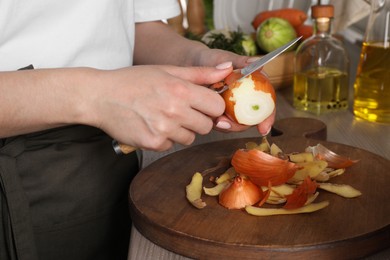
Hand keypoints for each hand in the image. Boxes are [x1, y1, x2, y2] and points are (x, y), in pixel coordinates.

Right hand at [86, 63, 232, 150]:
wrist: (100, 96)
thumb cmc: (133, 81)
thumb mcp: (167, 70)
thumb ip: (200, 74)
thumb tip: (228, 70)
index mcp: (181, 90)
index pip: (217, 107)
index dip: (212, 106)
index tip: (203, 104)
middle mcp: (175, 111)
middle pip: (206, 126)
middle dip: (198, 119)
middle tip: (180, 110)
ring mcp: (164, 130)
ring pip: (190, 138)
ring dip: (181, 130)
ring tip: (162, 116)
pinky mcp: (153, 144)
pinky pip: (171, 145)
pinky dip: (165, 138)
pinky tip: (151, 125)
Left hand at [195, 49, 274, 135]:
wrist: (192, 64)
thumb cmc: (211, 59)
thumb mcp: (224, 58)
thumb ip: (241, 62)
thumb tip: (258, 63)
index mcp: (254, 86)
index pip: (267, 105)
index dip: (267, 118)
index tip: (263, 129)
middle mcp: (246, 99)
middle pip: (251, 120)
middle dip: (240, 126)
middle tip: (226, 123)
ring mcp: (233, 108)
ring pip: (235, 124)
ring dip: (227, 126)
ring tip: (217, 121)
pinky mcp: (219, 113)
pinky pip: (222, 124)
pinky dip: (217, 124)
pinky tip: (210, 119)